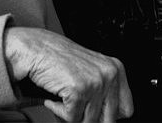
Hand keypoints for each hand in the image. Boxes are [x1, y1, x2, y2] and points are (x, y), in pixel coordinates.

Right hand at [4, 27, 132, 121]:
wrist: (34, 47)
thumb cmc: (58, 58)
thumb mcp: (91, 71)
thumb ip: (105, 91)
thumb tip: (108, 119)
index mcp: (116, 69)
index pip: (126, 110)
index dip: (108, 115)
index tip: (94, 112)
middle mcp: (109, 74)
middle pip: (109, 120)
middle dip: (88, 117)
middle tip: (74, 106)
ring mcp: (95, 82)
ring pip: (89, 122)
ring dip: (71, 114)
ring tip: (62, 96)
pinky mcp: (79, 90)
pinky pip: (71, 118)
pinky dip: (58, 111)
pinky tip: (54, 96)